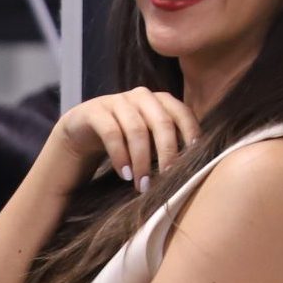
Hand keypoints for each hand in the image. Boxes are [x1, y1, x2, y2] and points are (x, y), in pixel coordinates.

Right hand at [54, 88, 201, 191]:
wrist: (83, 133)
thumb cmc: (126, 141)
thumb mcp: (151, 143)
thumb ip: (171, 146)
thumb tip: (199, 171)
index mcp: (161, 100)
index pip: (183, 113)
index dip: (191, 135)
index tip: (193, 162)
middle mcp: (142, 96)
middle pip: (162, 122)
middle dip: (167, 154)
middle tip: (168, 180)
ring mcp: (117, 100)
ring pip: (137, 129)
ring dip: (142, 161)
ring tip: (143, 186)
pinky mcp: (95, 111)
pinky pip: (111, 133)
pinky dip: (120, 156)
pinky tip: (125, 174)